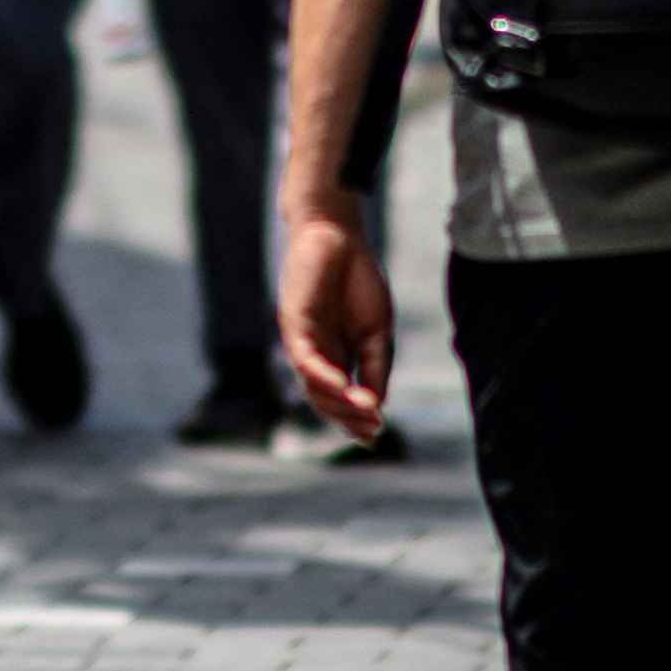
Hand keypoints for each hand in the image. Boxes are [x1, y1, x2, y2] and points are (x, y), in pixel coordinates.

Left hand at [277, 205, 392, 441]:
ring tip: (365, 414)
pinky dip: (323, 376)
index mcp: (337, 358)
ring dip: (338, 404)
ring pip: (313, 386)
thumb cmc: (358, 281)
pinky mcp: (292, 325)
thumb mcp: (377, 332)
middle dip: (348, 419)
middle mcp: (316, 355)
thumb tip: (376, 407)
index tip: (377, 433)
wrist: (340, 236)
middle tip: (372, 431)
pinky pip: (305, 360)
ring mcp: (303, 342)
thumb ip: (376, 367)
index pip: (341, 399)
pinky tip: (343, 387)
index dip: (356, 419)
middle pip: (325, 400)